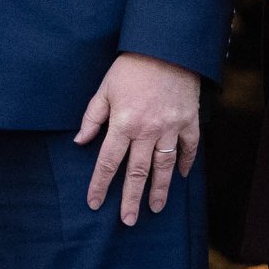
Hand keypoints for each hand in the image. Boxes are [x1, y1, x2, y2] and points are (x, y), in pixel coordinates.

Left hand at [74, 53, 199, 223]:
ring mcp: (171, 127)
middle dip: (131, 199)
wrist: (166, 47)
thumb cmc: (130, 67)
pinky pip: (189, 148)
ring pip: (164, 166)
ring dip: (160, 190)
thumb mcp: (104, 89)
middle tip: (128, 221)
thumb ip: (92, 117)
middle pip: (137, 172)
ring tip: (155, 209)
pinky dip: (186, 163)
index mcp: (123, 122)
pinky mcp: (189, 121)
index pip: (109, 162)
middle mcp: (147, 130)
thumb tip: (79, 142)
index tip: (94, 203)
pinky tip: (182, 177)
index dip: (100, 184)